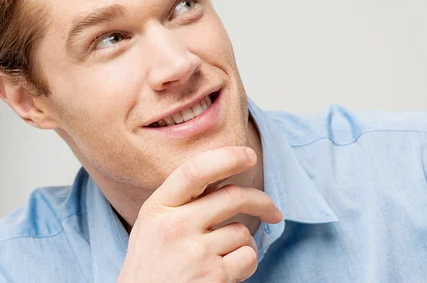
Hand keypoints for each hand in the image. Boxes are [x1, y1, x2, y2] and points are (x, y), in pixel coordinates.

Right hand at [116, 146, 282, 282]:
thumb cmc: (153, 264)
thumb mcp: (154, 224)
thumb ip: (182, 200)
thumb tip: (227, 174)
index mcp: (158, 208)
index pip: (194, 171)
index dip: (226, 157)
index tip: (249, 156)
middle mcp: (174, 227)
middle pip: (233, 197)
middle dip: (261, 201)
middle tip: (273, 211)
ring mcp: (194, 253)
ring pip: (243, 231)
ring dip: (242, 243)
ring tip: (220, 258)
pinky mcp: (213, 277)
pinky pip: (248, 257)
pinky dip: (245, 264)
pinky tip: (224, 272)